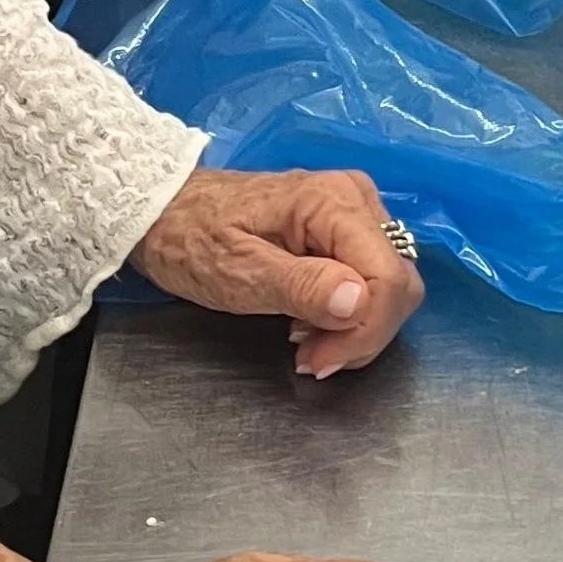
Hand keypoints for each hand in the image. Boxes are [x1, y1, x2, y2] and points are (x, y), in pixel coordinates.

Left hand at [136, 163, 422, 379]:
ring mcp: (354, 211)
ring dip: (356, 328)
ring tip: (304, 344)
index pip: (388, 277)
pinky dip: (348, 313)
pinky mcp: (344, 228)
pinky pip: (370, 278)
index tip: (317, 362)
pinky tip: (310, 323)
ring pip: (389, 286)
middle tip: (310, 359)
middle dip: (362, 333)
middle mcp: (357, 199)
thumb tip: (358, 302)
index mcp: (335, 202)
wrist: (165, 211)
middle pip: (398, 283)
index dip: (365, 330)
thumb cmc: (192, 240)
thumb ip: (302, 286)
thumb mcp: (239, 273)